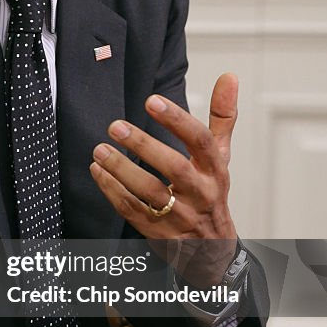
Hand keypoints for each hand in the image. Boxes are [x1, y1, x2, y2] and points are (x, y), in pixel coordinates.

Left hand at [90, 74, 238, 283]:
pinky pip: (133, 211)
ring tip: (100, 150)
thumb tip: (229, 76)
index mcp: (215, 170)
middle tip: (115, 126)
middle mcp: (200, 193)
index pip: (200, 141)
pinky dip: (113, 191)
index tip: (151, 101)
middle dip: (144, 145)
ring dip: (122, 171)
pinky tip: (98, 172)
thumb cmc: (211, 192)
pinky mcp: (159, 233)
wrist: (212, 250)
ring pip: (151, 193)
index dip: (177, 120)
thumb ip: (221, 116)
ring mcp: (180, 216)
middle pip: (175, 168)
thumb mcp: (220, 156)